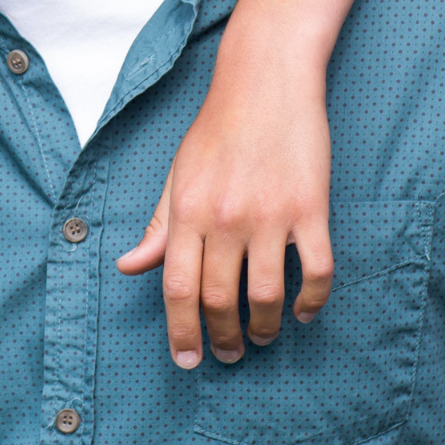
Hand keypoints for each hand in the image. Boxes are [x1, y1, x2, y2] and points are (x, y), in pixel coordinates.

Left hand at [116, 47, 332, 366]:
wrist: (264, 85)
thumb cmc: (215, 131)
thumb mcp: (176, 176)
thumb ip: (158, 227)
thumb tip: (128, 266)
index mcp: (186, 211)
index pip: (176, 286)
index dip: (180, 330)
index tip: (186, 359)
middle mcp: (224, 218)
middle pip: (219, 297)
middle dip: (221, 336)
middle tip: (228, 354)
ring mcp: (270, 215)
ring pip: (266, 294)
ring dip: (263, 327)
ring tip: (261, 338)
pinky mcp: (310, 209)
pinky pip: (315, 270)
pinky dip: (311, 300)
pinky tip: (302, 312)